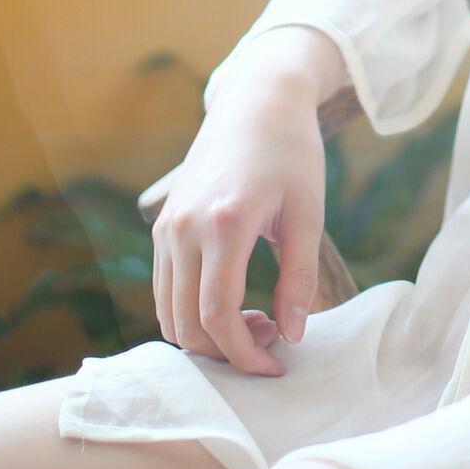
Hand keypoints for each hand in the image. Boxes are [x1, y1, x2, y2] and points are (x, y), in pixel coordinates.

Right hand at [141, 31, 342, 377]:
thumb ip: (299, 278)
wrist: (256, 101)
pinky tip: (231, 303)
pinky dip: (190, 313)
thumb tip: (292, 335)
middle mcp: (183, 227)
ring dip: (207, 335)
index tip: (275, 367)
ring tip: (256, 320)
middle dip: (227, 351)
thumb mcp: (307, 213)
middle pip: (187, 323)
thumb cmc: (291, 153)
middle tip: (272, 338)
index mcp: (224, 221)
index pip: (218, 313)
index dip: (244, 353)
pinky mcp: (162, 227)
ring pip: (169, 313)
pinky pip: (164, 290)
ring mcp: (166, 227)